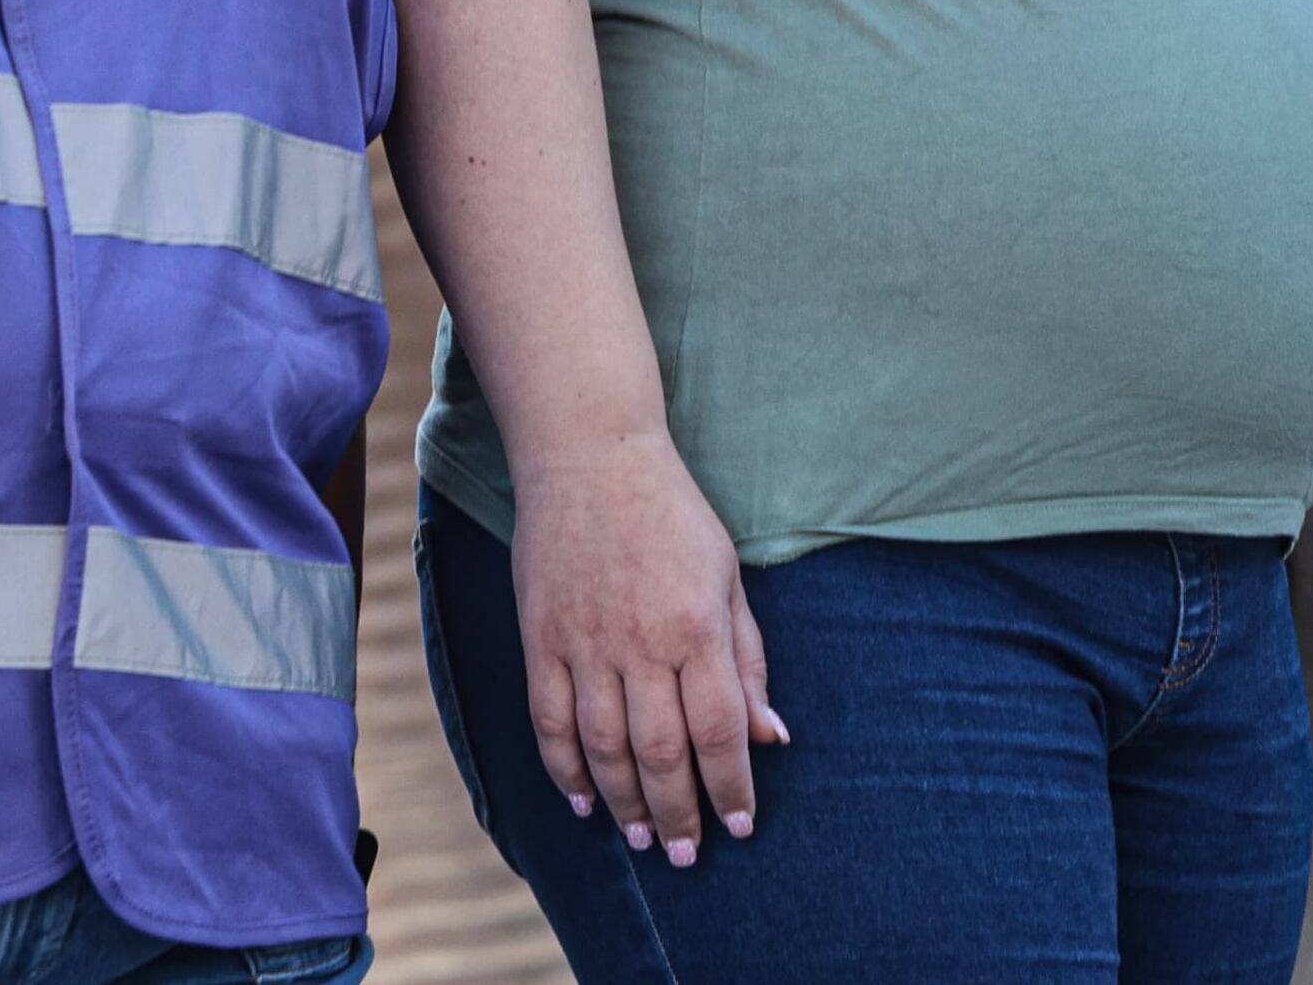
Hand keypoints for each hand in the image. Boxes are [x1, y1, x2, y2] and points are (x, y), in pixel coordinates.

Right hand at [511, 433, 786, 867]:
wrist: (591, 458)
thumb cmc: (672, 516)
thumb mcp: (728, 578)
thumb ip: (747, 661)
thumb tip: (771, 737)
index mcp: (696, 627)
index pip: (719, 730)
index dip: (730, 787)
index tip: (740, 825)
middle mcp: (640, 644)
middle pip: (660, 752)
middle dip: (677, 813)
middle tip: (685, 854)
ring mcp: (584, 644)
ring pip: (603, 748)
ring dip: (624, 802)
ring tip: (642, 837)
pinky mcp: (541, 640)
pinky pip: (551, 721)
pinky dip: (566, 769)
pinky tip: (584, 801)